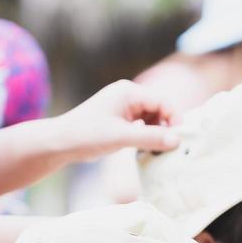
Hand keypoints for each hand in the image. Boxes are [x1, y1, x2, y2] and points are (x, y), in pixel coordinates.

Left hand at [49, 80, 181, 162]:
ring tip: (156, 150)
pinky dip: (147, 136)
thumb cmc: (87, 135)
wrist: (61, 142)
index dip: (175, 119)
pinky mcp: (121, 118)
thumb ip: (151, 138)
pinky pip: (143, 124)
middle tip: (170, 147)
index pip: (163, 101)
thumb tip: (177, 141)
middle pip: (160, 108)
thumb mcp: (122, 137)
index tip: (180, 139)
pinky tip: (146, 149)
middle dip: (167, 127)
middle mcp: (128, 95)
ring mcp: (124, 107)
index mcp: (129, 92)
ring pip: (153, 118)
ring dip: (157, 133)